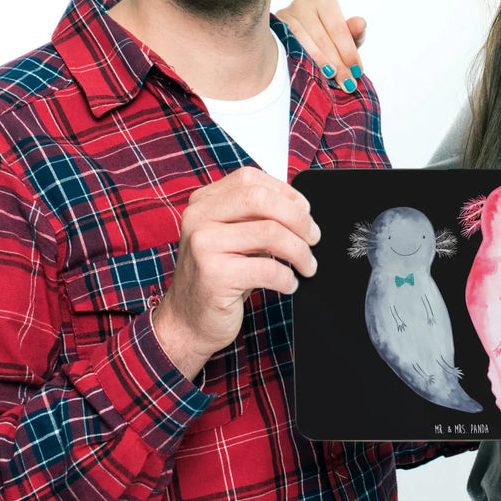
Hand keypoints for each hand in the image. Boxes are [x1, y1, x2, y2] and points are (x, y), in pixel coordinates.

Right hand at [152, 167, 320, 379]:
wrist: (187, 321)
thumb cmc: (218, 276)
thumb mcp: (233, 237)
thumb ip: (256, 217)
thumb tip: (301, 211)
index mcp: (203, 202)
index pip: (251, 179)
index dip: (285, 193)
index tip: (304, 212)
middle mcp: (198, 218)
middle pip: (261, 199)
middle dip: (297, 218)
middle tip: (313, 238)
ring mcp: (203, 245)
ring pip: (270, 233)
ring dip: (299, 251)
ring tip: (307, 265)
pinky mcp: (214, 276)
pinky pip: (267, 268)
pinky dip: (287, 277)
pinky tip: (289, 284)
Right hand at [275, 0, 365, 91]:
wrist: (296, 43)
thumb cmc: (325, 38)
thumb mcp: (342, 38)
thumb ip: (353, 32)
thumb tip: (361, 23)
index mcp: (324, 2)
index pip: (338, 29)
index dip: (349, 52)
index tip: (357, 72)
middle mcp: (303, 4)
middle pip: (322, 38)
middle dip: (337, 63)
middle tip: (347, 83)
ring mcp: (285, 15)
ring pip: (304, 42)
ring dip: (320, 63)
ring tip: (332, 79)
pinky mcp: (273, 29)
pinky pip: (288, 46)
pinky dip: (301, 60)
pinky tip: (310, 72)